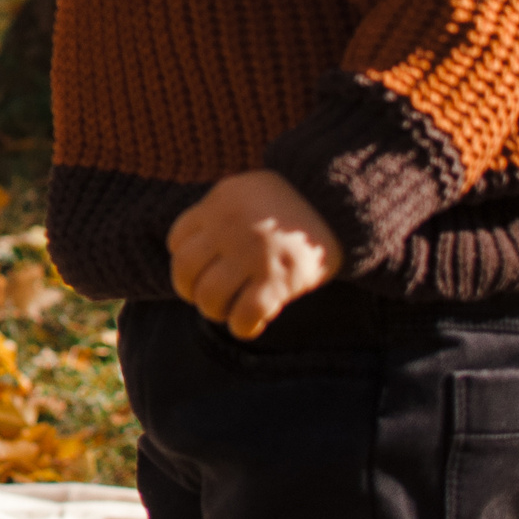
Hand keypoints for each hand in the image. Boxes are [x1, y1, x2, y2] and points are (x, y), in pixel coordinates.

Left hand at [167, 171, 342, 340]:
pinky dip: (242, 327)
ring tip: (227, 311)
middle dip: (191, 292)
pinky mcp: (279, 279)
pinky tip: (248, 324)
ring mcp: (252, 255)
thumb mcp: (247, 191)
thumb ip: (219, 213)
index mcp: (218, 204)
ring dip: (215, 312)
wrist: (341, 203)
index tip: (199, 272)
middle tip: (207, 298)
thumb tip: (191, 251)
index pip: (177, 241)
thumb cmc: (292, 203)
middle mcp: (229, 228)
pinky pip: (245, 315)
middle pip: (185, 273)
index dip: (184, 262)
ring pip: (209, 298)